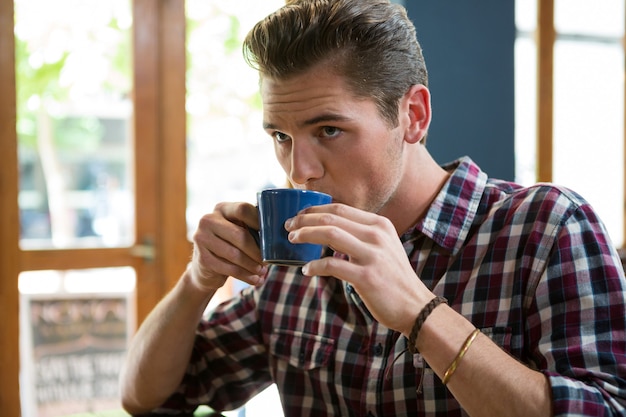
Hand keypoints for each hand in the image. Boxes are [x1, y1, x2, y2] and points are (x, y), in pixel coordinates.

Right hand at [189, 202, 266, 292]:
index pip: (243, 209)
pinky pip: (229, 269)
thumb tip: (276, 234)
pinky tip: (255, 280)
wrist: (206, 266)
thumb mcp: (238, 230)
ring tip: (262, 271)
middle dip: (257, 251)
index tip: (271, 235)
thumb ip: (252, 226)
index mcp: (222, 209)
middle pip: (240, 235)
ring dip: (252, 266)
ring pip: (235, 254)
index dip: (259, 222)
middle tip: (268, 261)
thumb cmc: (230, 244)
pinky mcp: (203, 258)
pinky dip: (245, 276)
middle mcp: (208, 220)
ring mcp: (202, 238)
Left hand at [286, 203, 433, 334]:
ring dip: (306, 235)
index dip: (315, 210)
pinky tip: (306, 270)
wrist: (416, 306)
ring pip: (329, 234)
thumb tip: (330, 229)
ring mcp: (373, 255)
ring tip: (292, 240)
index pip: (340, 208)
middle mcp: (377, 235)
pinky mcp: (366, 277)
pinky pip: (332, 265)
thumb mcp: (384, 247)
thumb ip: (362, 235)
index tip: (299, 215)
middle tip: (288, 226)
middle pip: (331, 218)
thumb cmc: (394, 278)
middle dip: (304, 220)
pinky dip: (314, 266)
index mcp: (379, 224)